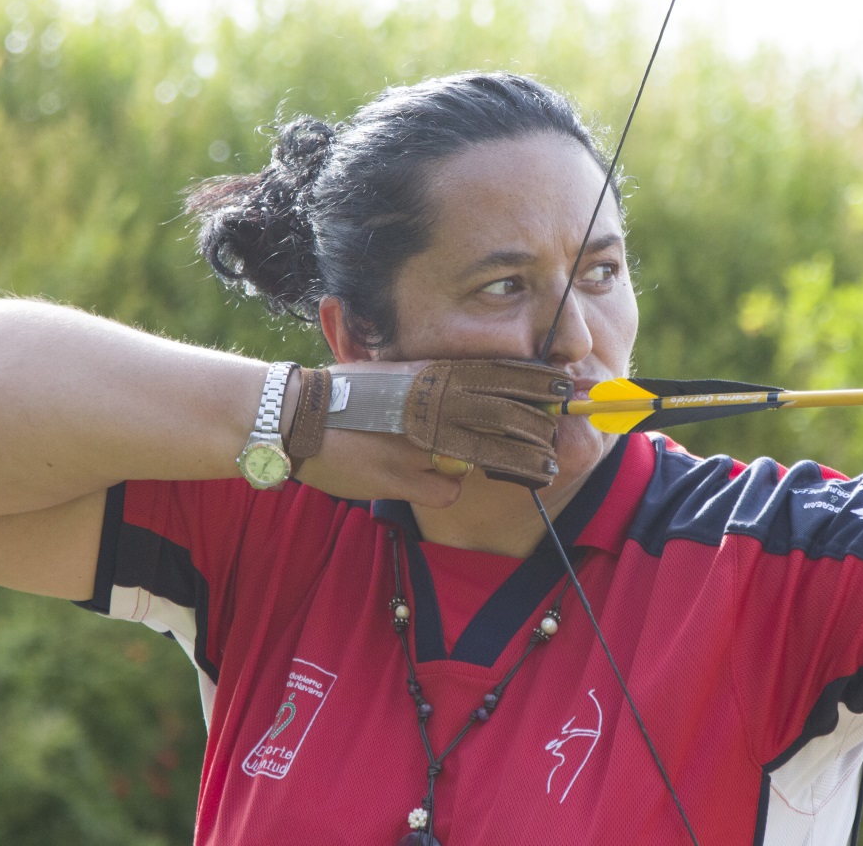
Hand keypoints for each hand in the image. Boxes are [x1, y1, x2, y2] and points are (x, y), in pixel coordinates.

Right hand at [296, 358, 571, 501]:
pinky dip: (447, 487)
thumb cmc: (347, 393)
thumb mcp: (399, 373)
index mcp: (432, 373)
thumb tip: (478, 389)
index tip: (566, 388)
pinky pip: (447, 488)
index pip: (499, 374)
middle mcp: (432, 404)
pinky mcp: (404, 477)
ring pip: (488, 456)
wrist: (296, 417)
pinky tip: (439, 482)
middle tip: (562, 431)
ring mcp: (420, 442)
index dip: (537, 383)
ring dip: (520, 461)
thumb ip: (437, 382)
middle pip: (504, 415)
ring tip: (545, 466)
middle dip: (539, 424)